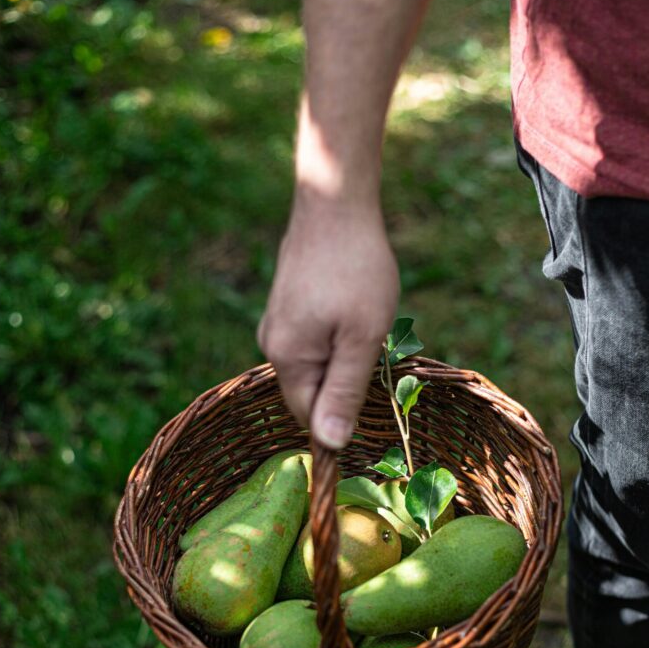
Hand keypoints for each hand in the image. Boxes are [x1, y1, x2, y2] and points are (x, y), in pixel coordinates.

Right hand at [257, 196, 399, 448]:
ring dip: (344, 358)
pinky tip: (354, 309)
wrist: (335, 203)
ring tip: (366, 322)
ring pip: (315, 365)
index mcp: (287, 359)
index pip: (310, 418)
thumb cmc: (356, 270)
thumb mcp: (362, 338)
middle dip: (346, 383)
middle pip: (311, 392)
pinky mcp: (287, 306)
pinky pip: (312, 342)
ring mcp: (277, 323)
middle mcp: (272, 345)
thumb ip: (344, 393)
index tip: (373, 395)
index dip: (342, 420)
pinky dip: (337, 338)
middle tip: (376, 347)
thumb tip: (330, 445)